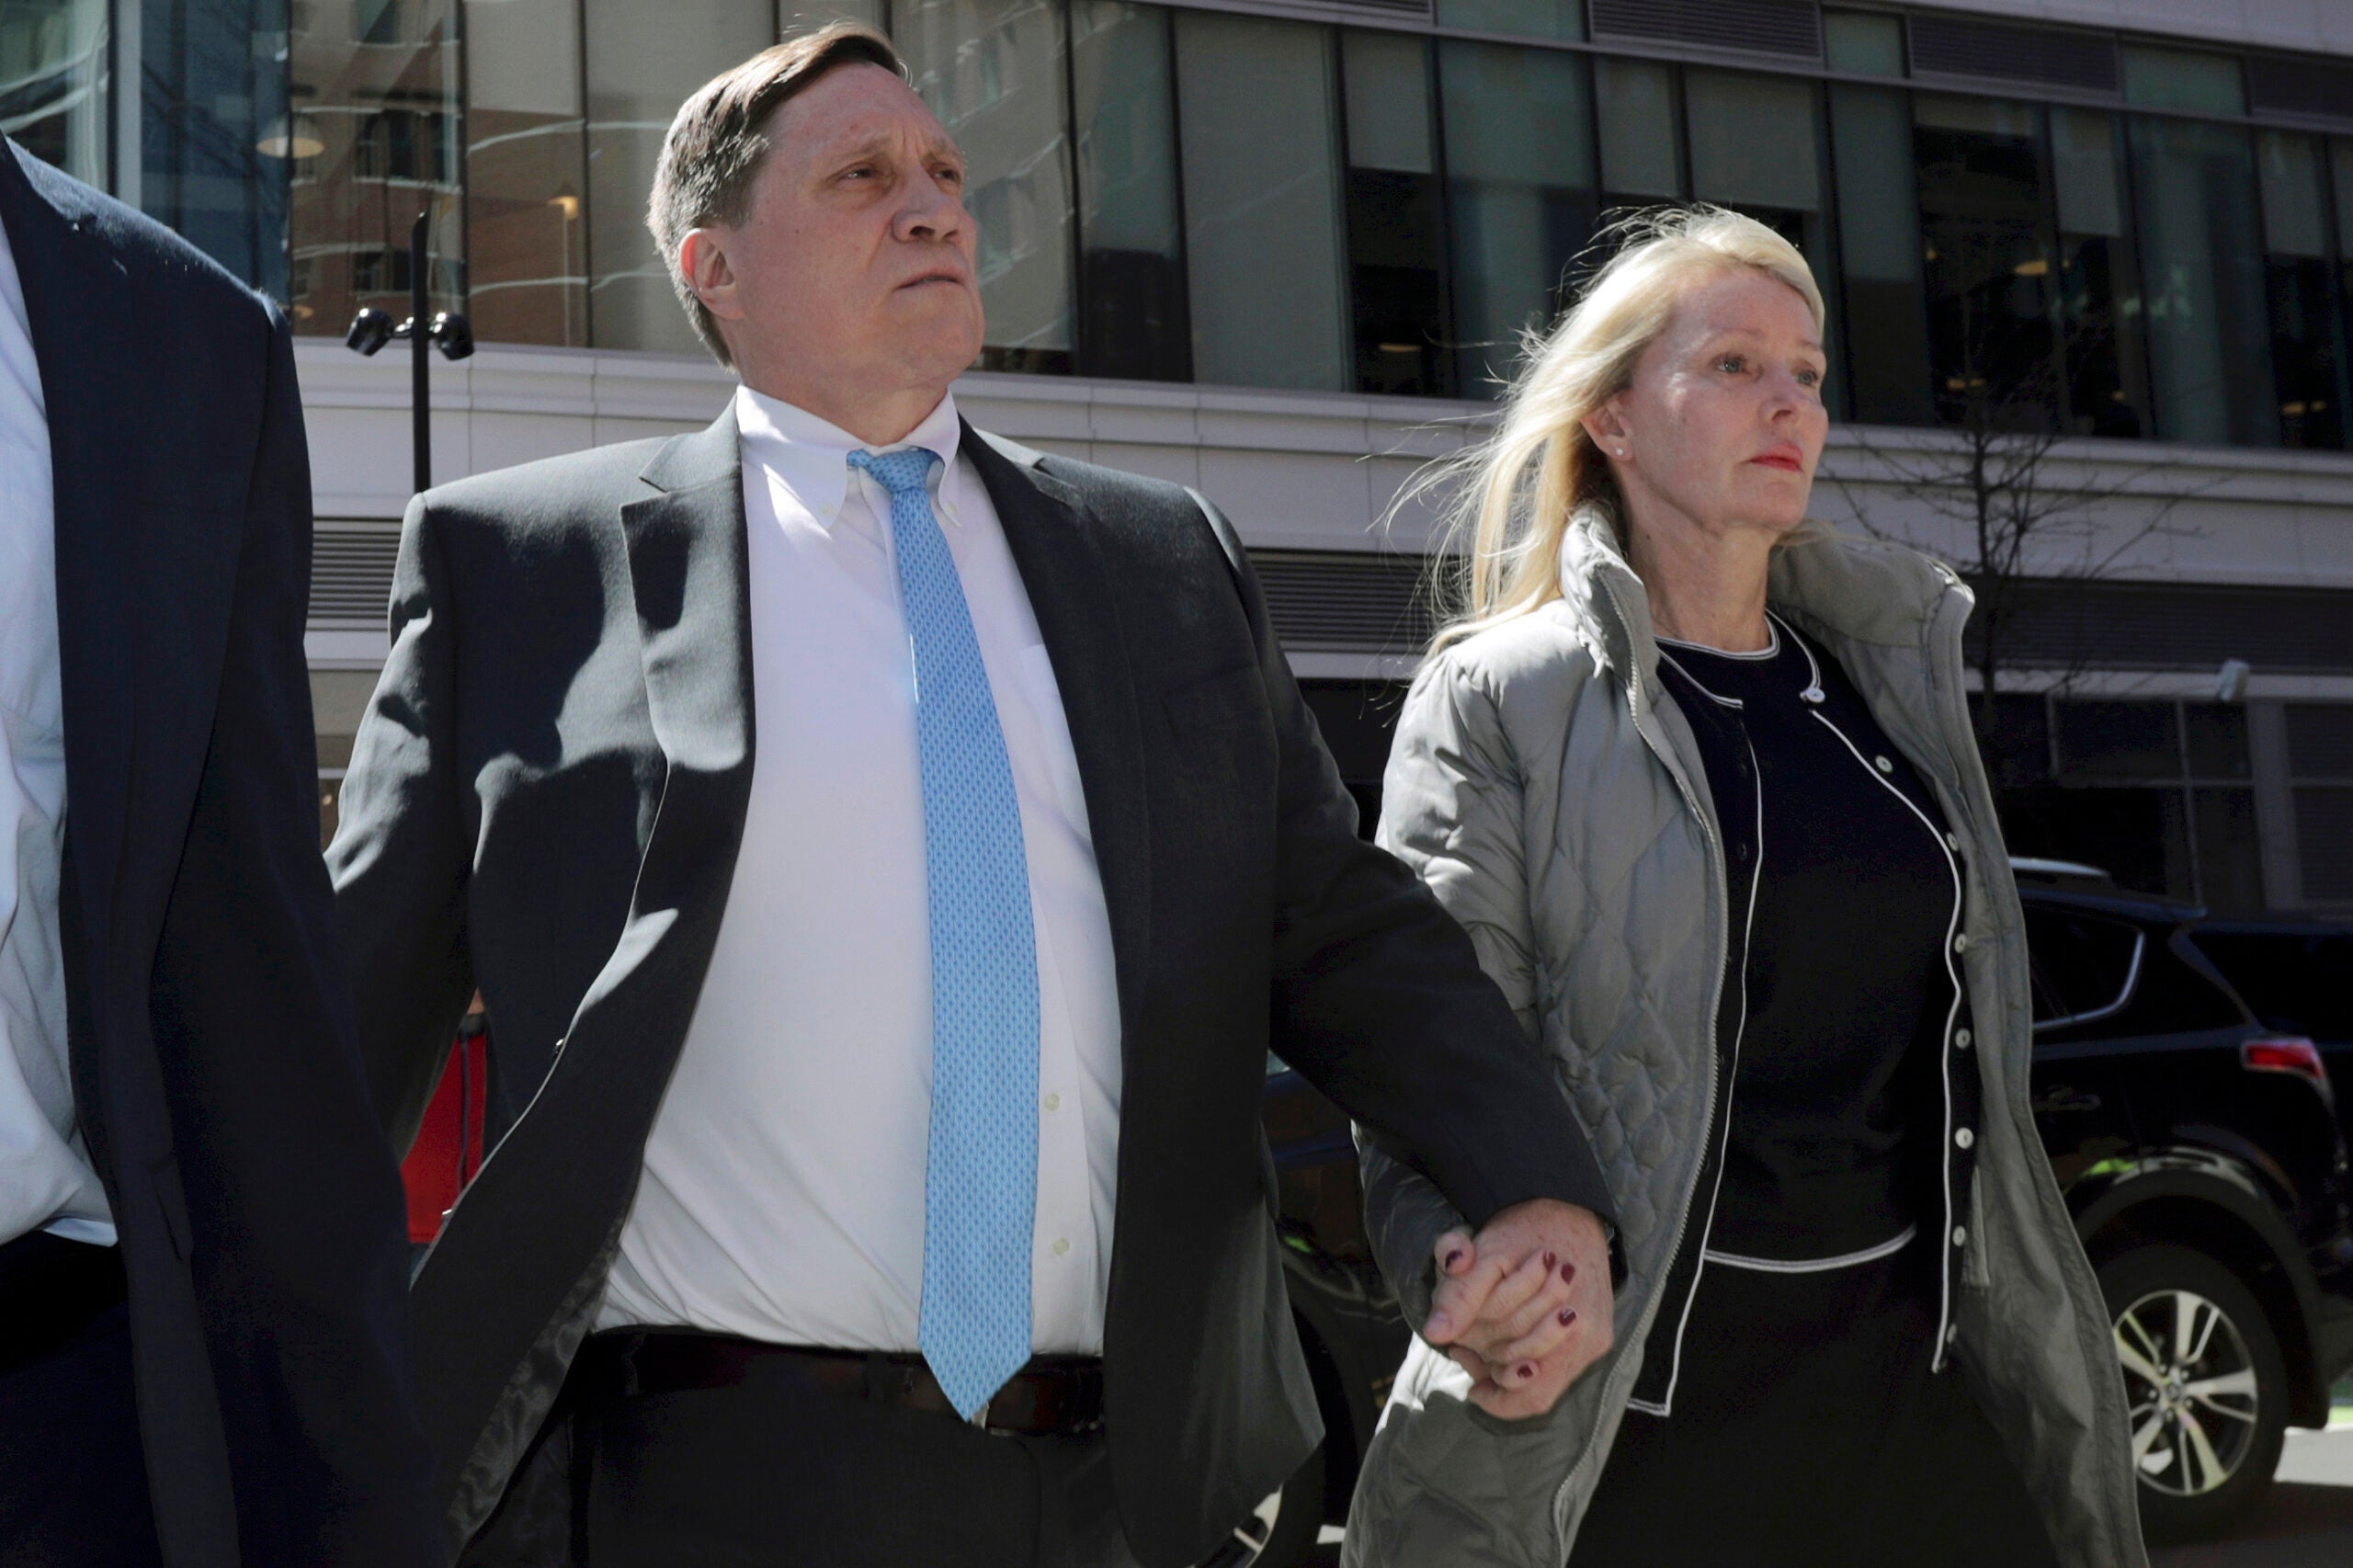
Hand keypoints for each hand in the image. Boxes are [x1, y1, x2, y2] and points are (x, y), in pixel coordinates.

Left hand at [1420, 1198, 1613, 1419]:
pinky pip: (1562, 1364)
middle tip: (1465, 1352)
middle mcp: (1587, 1338)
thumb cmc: (1525, 1229)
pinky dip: (1532, 1357)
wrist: (1568, 1206)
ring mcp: (1596, 1337)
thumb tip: (1435, 1334)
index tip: (1464, 1368)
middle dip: (1494, 1373)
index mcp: (1565, 1324)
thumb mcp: (1486, 1255)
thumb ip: (1460, 1294)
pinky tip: (1506, 1339)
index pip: (1526, 1389)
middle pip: (1535, 1385)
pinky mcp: (1599, 1333)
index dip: (1492, 1390)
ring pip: (1549, 1379)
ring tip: (1482, 1346)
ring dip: (1511, 1367)